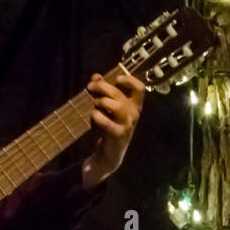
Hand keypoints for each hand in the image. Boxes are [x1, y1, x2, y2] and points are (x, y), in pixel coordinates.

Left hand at [82, 72, 144, 187]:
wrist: (109, 153)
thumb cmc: (108, 127)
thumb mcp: (107, 107)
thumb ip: (103, 91)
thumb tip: (96, 76)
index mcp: (134, 105)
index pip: (140, 88)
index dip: (129, 79)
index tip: (116, 78)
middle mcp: (134, 113)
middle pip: (119, 93)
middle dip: (102, 87)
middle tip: (90, 87)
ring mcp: (128, 124)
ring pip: (115, 105)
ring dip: (100, 101)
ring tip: (93, 105)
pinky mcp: (118, 135)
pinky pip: (106, 121)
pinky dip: (97, 116)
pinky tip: (93, 116)